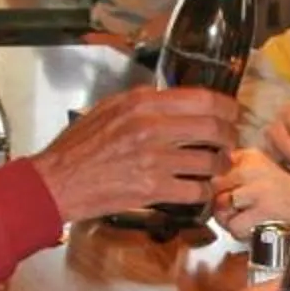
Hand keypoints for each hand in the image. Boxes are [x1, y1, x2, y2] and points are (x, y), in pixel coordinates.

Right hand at [31, 86, 238, 224]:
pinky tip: (197, 189)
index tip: (232, 114)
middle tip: (229, 143)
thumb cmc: (78, 149)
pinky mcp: (154, 188)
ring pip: (210, 161)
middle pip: (214, 128)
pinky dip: (203, 192)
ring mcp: (155, 159)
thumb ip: (143, 102)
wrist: (57, 182)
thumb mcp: (108, 109)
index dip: (227, 108)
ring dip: (219, 166)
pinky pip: (196, 190)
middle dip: (229, 137)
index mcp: (142, 103)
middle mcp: (152, 127)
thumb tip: (173, 100)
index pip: (204, 98)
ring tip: (215, 168)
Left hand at [213, 148, 289, 239]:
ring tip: (244, 216)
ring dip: (229, 217)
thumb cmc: (282, 188)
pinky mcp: (263, 211)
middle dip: (221, 201)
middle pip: (215, 188)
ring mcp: (257, 191)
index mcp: (250, 156)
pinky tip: (252, 226)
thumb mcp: (259, 164)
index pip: (214, 168)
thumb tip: (209, 177)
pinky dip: (241, 231)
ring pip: (221, 208)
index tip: (227, 190)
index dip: (217, 185)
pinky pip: (235, 226)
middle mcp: (252, 169)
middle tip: (236, 207)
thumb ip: (233, 164)